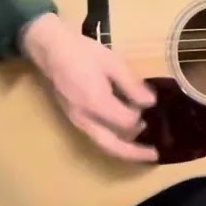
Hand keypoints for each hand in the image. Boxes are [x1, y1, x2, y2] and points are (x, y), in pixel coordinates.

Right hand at [21, 12, 157, 161]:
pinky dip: (112, 141)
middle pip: (112, 146)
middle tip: (155, 155)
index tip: (149, 101)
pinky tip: (123, 134)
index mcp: (95, 103)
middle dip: (134, 153)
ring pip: (103, 145)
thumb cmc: (83, 52)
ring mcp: (76, 121)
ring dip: (123, 149)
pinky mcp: (73, 119)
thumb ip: (132, 84)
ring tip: (142, 148)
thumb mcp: (112, 62)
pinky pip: (95, 137)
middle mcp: (85, 119)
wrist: (51, 49)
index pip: (127, 122)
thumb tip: (150, 103)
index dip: (141, 114)